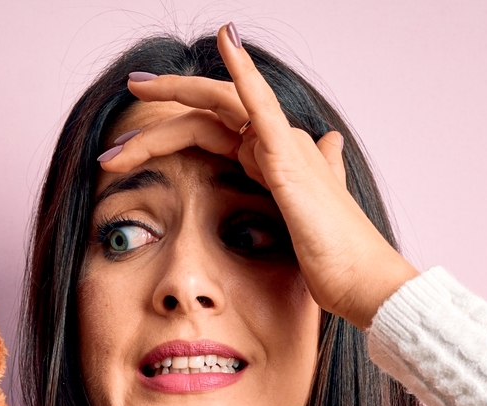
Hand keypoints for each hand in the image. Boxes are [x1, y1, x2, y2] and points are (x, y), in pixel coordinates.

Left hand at [101, 24, 419, 329]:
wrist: (362, 284)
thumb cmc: (335, 264)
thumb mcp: (304, 223)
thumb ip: (312, 181)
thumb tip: (329, 145)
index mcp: (271, 160)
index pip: (212, 129)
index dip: (170, 129)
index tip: (128, 145)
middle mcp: (277, 144)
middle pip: (207, 112)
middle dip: (162, 105)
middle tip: (124, 104)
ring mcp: (283, 146)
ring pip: (218, 105)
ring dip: (174, 93)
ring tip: (137, 88)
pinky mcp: (288, 158)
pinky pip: (260, 105)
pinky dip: (244, 71)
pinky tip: (227, 40)